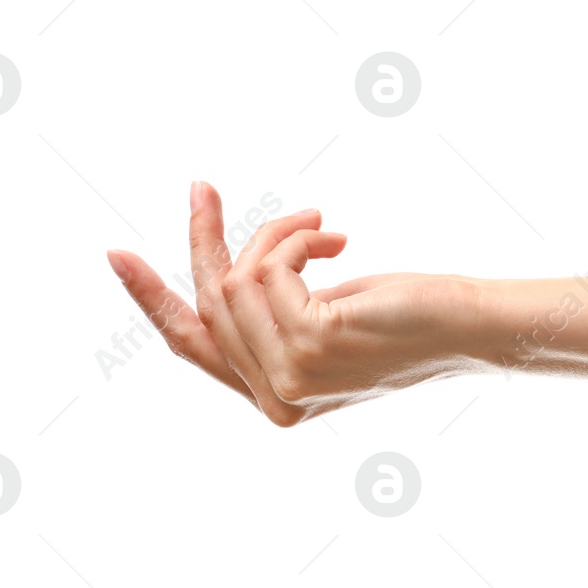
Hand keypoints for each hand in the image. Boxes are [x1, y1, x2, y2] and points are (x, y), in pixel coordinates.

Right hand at [105, 182, 482, 424]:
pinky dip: (297, 238)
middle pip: (209, 303)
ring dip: (277, 235)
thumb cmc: (409, 315)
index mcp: (274, 399)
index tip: (116, 253)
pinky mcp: (311, 345)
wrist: (471, 326)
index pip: (194, 348)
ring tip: (322, 226)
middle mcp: (276, 400)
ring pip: (238, 279)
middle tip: (202, 188)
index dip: (150, 300)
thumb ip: (274, 312)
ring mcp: (291, 377)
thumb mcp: (326, 312)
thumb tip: (230, 272)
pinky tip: (337, 238)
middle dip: (205, 238)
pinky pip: (270, 268)